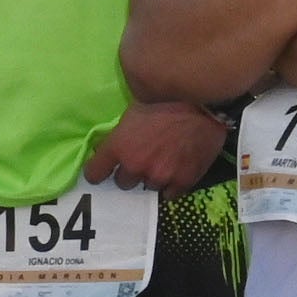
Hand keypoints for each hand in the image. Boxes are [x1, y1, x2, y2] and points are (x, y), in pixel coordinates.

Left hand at [82, 102, 229, 195]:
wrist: (202, 104)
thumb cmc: (165, 101)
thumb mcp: (132, 112)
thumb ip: (120, 135)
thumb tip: (111, 147)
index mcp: (119, 147)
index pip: (94, 173)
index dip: (96, 171)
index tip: (101, 170)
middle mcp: (135, 166)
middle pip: (123, 183)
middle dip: (129, 172)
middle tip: (142, 159)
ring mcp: (159, 176)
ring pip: (148, 186)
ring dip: (152, 177)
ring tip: (164, 160)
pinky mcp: (182, 182)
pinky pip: (168, 194)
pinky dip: (171, 185)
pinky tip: (176, 171)